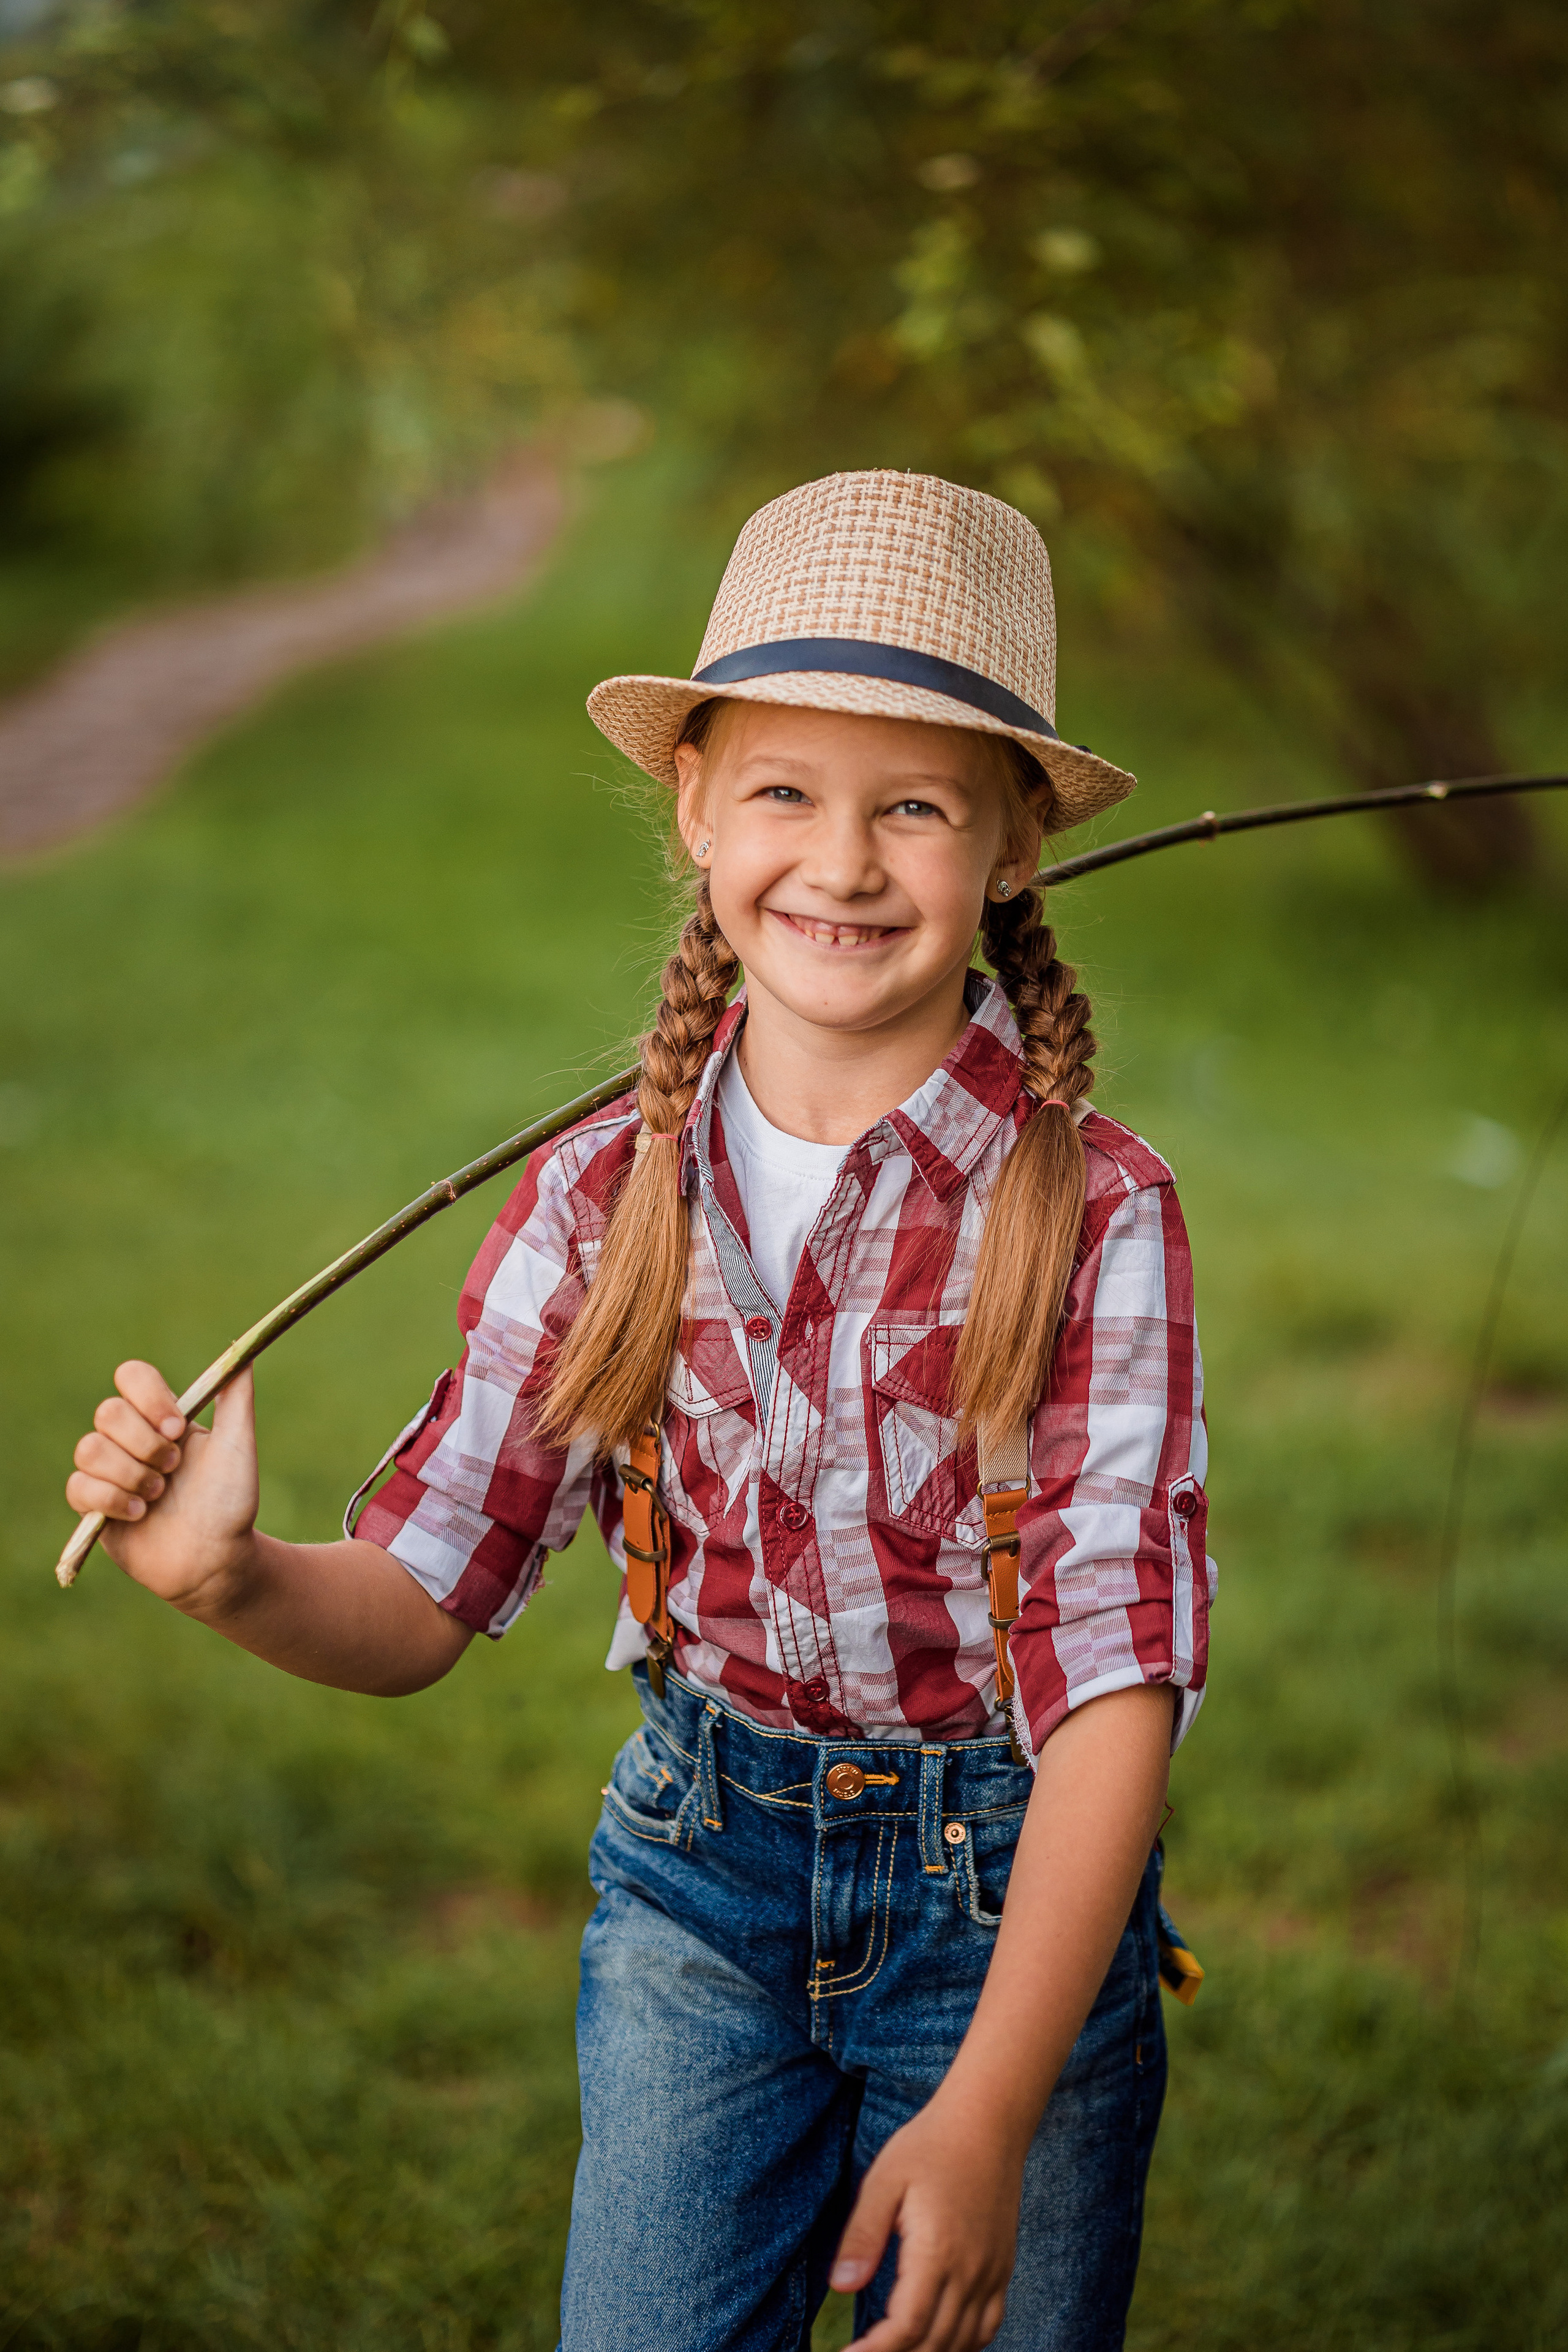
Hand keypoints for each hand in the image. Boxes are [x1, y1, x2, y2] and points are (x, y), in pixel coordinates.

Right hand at [66, 1359, 260, 1610]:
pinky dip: (111, 1499)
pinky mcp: (94, 1506)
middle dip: (145, 1444)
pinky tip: (140, 1514)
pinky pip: (78, 1486)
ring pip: (89, 1448)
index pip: (131, 1377)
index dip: (149, 1397)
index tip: (178, 1427)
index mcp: (162, 1417)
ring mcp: (110, 1471)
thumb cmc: (231, 1502)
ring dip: (130, 1474)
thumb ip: (236, 1398)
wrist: (217, 1559)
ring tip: (159, 1495)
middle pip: (107, 1412)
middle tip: (173, 1470)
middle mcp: (132, 1439)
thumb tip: (243, 1352)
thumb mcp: (238, 1446)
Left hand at [831, 2094, 1022, 2351]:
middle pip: (933, 2343)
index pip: (906, 2327)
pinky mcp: (1002, 2267)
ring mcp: (991, 2273)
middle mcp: (970, 2271)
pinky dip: (962, 2344)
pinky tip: (937, 2339)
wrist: (987, 2121)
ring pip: (962, 2342)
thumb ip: (863, 2236)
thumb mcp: (884, 2180)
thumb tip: (839, 2288)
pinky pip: (988, 2326)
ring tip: (892, 2347)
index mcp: (937, 2252)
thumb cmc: (930, 2146)